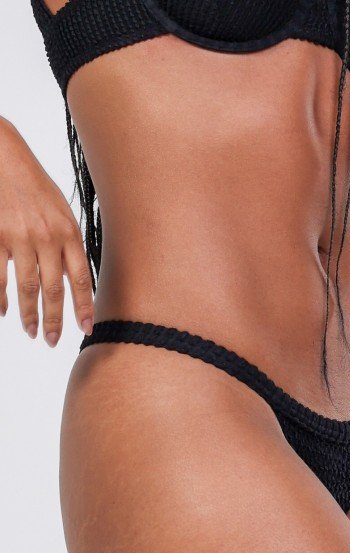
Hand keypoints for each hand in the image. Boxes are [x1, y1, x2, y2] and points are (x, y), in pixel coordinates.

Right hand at [0, 116, 93, 345]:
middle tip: (53, 341)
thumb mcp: (63, 214)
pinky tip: (4, 312)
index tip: (87, 327)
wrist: (6, 159)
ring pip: (27, 287)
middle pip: (54, 289)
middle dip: (55, 320)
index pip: (82, 278)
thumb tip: (72, 280)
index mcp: (69, 233)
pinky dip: (1, 297)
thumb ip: (69, 247)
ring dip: (30, 314)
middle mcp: (47, 238)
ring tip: (32, 333)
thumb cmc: (37, 188)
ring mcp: (20, 239)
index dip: (84, 306)